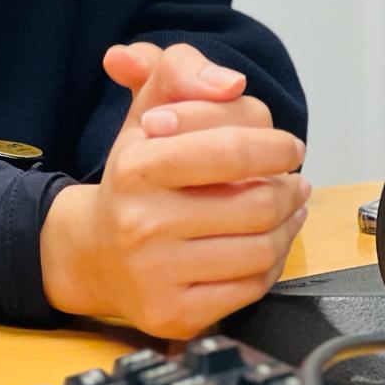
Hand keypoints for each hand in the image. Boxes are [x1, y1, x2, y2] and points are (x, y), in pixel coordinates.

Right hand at [40, 42, 309, 338]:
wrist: (94, 252)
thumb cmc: (132, 177)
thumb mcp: (145, 109)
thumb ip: (180, 72)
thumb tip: (228, 81)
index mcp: (134, 165)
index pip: (229, 149)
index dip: (274, 145)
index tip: (286, 145)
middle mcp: (141, 220)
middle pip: (257, 201)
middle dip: (286, 186)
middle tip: (290, 178)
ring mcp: (157, 272)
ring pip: (262, 247)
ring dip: (287, 224)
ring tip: (285, 207)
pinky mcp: (175, 313)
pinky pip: (251, 287)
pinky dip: (271, 262)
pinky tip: (266, 242)